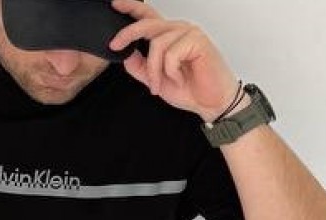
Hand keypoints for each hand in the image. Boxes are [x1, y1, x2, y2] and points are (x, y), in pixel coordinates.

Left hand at [108, 0, 240, 120]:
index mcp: (168, 36)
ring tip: (158, 86)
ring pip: (157, 44)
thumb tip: (125, 54)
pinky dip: (171, 71)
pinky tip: (180, 78)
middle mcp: (177, 30)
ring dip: (154, 70)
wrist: (211, 103)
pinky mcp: (197, 40)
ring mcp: (188, 33)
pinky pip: (171, 54)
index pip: (147, 16)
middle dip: (128, 34)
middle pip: (147, 23)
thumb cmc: (189, 89)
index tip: (114, 4)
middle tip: (115, 45)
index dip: (131, 7)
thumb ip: (140, 67)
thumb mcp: (156, 80)